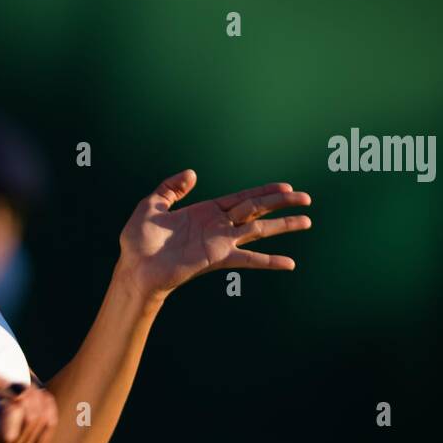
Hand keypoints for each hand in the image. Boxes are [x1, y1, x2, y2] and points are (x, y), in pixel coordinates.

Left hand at [117, 169, 311, 302]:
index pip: (242, 198)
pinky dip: (269, 261)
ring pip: (258, 229)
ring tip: (307, 221)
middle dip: (281, 203)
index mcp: (205, 211)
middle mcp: (217, 225)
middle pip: (256, 209)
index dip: (264, 191)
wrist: (135, 268)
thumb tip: (193, 173)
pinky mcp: (216, 258)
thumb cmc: (139, 241)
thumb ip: (171, 188)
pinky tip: (289, 263)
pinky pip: (248, 259)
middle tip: (307, 198)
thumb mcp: (152, 205)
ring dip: (283, 225)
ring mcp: (219, 242)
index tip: (286, 187)